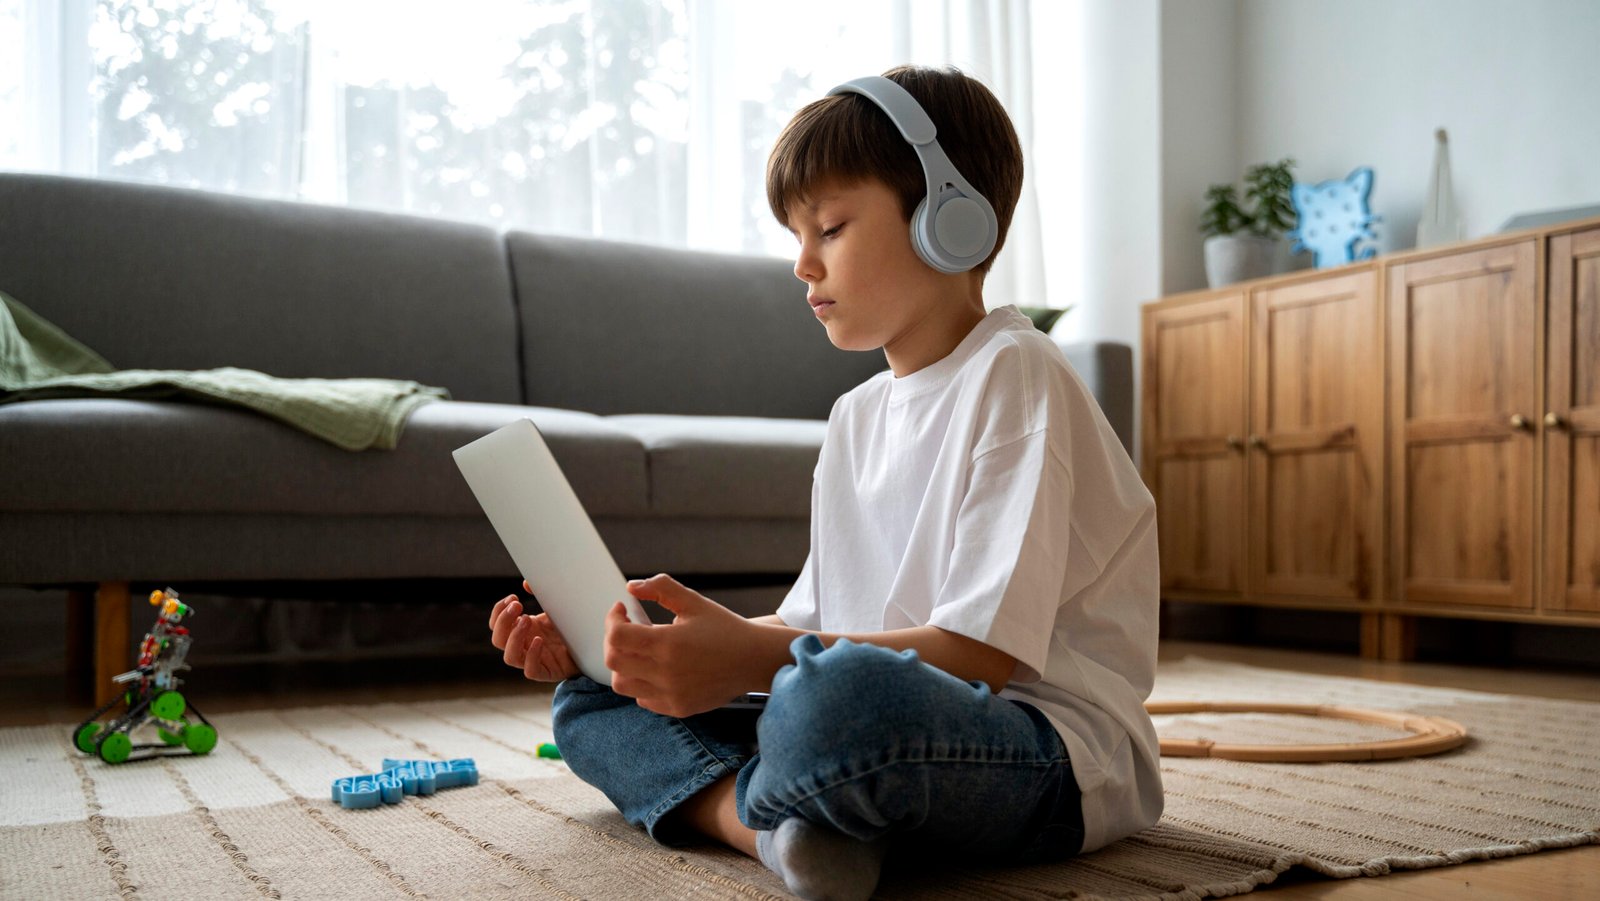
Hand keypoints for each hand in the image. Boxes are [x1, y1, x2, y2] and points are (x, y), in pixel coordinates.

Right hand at [489, 582, 579, 681]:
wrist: (590, 646)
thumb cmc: (569, 628)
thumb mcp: (554, 609)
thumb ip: (541, 595)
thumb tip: (526, 583)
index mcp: (521, 631)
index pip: (496, 625)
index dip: (498, 612)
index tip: (513, 597)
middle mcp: (523, 646)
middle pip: (498, 640)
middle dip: (504, 621)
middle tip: (518, 606)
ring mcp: (533, 660)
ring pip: (510, 657)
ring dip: (514, 637)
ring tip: (528, 619)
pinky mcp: (546, 673)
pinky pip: (530, 671)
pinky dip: (531, 656)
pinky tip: (539, 640)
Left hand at [604, 573, 762, 717]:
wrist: (754, 660)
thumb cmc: (724, 628)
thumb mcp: (693, 601)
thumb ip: (660, 588)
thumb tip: (631, 587)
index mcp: (668, 643)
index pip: (617, 637)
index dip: (612, 620)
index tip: (622, 610)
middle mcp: (666, 673)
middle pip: (613, 662)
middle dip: (613, 641)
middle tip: (627, 628)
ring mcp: (671, 695)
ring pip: (622, 685)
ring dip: (623, 665)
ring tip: (639, 650)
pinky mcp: (677, 708)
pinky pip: (642, 699)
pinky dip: (641, 683)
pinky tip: (656, 668)